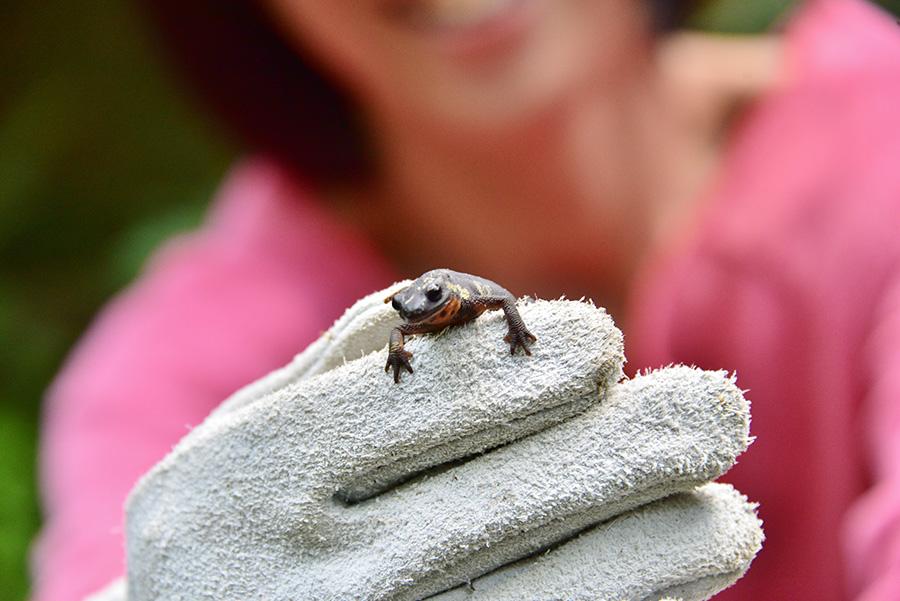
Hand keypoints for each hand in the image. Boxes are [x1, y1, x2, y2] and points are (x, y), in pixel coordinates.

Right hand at [91, 283, 761, 599]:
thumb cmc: (224, 524)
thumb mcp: (240, 429)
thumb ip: (343, 362)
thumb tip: (485, 303)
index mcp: (252, 476)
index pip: (422, 401)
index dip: (527, 366)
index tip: (603, 342)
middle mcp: (306, 574)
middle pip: (505, 500)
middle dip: (630, 450)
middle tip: (718, 409)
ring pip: (544, 597)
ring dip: (655, 552)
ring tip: (728, 518)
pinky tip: (676, 585)